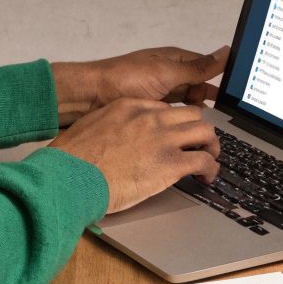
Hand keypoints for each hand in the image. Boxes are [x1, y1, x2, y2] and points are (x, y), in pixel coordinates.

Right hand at [50, 98, 219, 212]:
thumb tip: (110, 136)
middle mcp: (151, 117)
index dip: (175, 123)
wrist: (71, 176)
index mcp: (130, 106)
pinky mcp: (171, 163)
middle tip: (199, 145)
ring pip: (205, 132)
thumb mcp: (89, 127)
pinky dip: (211, 169)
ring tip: (209, 160)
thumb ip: (107, 126)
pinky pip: (204, 160)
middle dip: (198, 131)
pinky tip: (207, 177)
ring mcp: (163, 138)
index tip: (176, 134)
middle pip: (192, 115)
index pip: (166, 108)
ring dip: (211, 146)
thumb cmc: (72, 159)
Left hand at [52, 45, 228, 125]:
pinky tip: (189, 129)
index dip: (222, 77)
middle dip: (210, 97)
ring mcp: (160, 92)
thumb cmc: (126, 78)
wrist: (91, 95)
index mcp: (175, 60)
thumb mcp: (167, 72)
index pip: (207, 66)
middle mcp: (169, 74)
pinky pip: (174, 114)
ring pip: (187, 102)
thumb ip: (198, 68)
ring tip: (208, 125)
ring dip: (196, 111)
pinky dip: (182, 120)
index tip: (237, 92)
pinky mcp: (151, 108)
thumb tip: (227, 52)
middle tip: (224, 114)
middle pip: (199, 86)